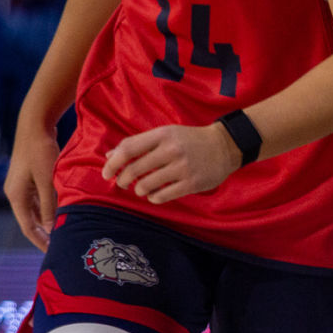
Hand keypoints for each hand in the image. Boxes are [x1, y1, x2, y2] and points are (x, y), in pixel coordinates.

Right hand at [4, 118, 59, 250]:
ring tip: (64, 233)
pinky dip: (49, 209)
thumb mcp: (47, 180)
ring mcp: (22, 186)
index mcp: (16, 196)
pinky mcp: (30, 179)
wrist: (35, 126)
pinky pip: (39, 200)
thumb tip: (51, 228)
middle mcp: (16, 193)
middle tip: (62, 246)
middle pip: (31, 221)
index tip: (54, 253)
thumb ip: (49, 205)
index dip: (41, 241)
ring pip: (36, 211)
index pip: (28, 227)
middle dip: (45, 235)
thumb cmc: (41, 152)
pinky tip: (62, 214)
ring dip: (48, 222)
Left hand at [102, 123, 241, 203]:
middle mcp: (172, 150)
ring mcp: (183, 167)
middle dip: (123, 180)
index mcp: (163, 135)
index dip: (113, 163)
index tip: (106, 173)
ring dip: (139, 190)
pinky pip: (163, 195)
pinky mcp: (192, 183)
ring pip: (147, 185)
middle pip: (135, 169)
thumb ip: (139, 143)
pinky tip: (155, 195)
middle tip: (122, 183)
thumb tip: (109, 155)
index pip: (128, 149)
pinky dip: (154, 198)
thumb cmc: (190, 140)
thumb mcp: (166, 134)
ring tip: (141, 189)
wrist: (226, 145)